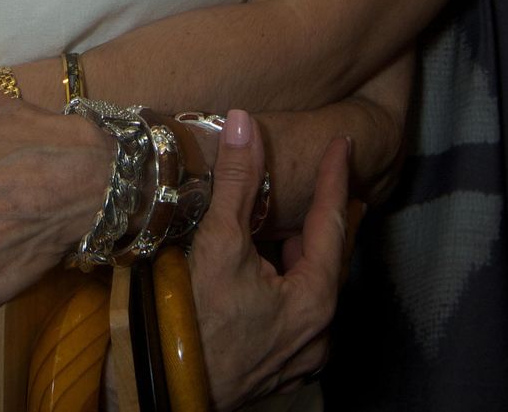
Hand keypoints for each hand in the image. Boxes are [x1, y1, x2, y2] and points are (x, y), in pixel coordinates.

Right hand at [190, 111, 348, 409]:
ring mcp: (298, 356)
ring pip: (311, 290)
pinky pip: (294, 313)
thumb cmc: (195, 317)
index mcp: (315, 300)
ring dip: (305, 254)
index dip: (336, 178)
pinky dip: (288, 282)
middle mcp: (318, 333)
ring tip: (298, 224)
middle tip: (336, 185)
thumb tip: (244, 121)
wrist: (163, 385)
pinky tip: (270, 271)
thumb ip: (238, 180)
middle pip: (330, 261)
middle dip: (329, 220)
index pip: (332, 223)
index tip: (345, 144)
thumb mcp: (219, 240)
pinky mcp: (275, 367)